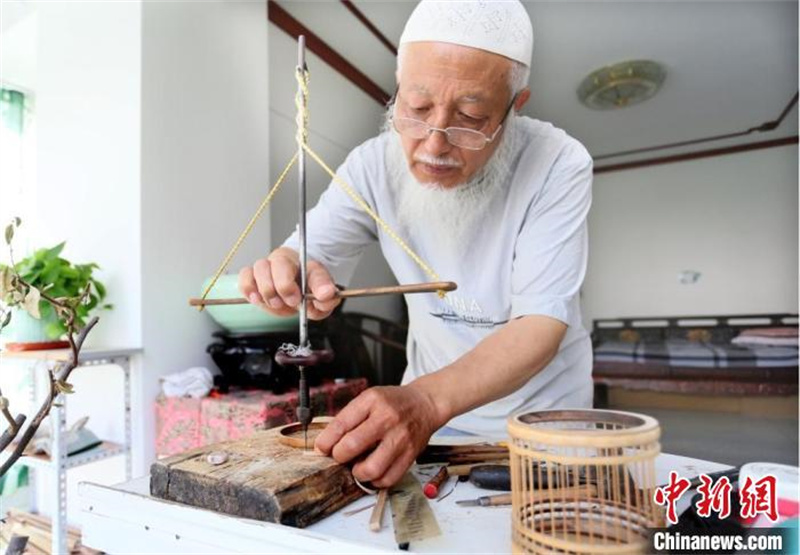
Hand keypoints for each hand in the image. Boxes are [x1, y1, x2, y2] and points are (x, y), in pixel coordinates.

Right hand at [238, 247, 339, 319]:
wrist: (297, 296)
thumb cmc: (309, 292)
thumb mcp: (323, 297)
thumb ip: (328, 297)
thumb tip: (327, 294)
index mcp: (302, 262)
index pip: (298, 264)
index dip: (293, 283)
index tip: (298, 299)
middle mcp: (282, 262)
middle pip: (275, 263)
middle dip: (281, 287)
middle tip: (290, 302)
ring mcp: (266, 269)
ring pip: (259, 268)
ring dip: (266, 290)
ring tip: (275, 303)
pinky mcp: (252, 279)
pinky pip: (244, 278)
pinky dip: (249, 289)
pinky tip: (258, 299)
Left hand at [314, 384, 445, 487]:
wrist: (425, 404)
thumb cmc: (393, 403)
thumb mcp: (369, 399)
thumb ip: (349, 418)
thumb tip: (326, 443)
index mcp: (372, 401)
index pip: (341, 424)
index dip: (326, 441)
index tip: (322, 448)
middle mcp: (387, 418)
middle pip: (352, 446)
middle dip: (339, 457)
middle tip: (340, 457)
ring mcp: (400, 438)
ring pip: (371, 468)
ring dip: (358, 473)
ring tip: (357, 467)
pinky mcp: (411, 454)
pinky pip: (389, 478)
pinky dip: (376, 481)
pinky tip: (373, 472)